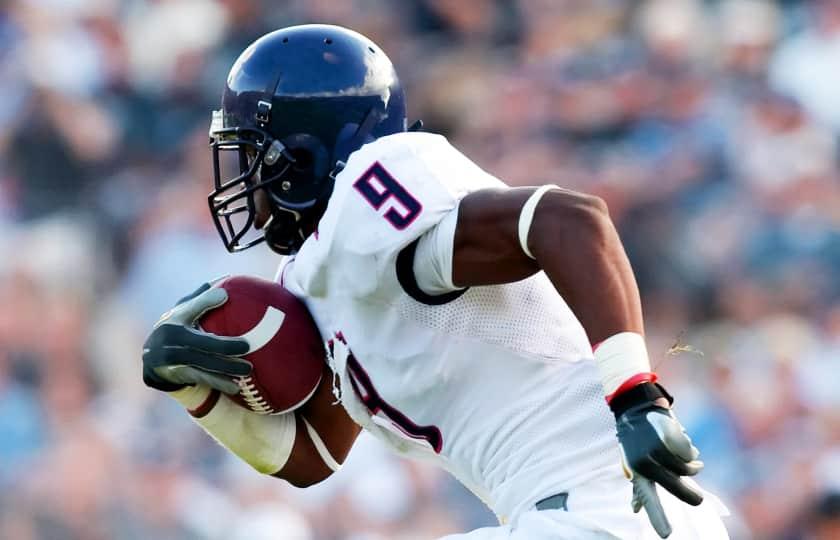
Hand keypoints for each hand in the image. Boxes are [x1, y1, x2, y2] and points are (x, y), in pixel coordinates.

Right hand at [142, 281, 251, 394]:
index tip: (226, 295)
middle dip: (225, 346)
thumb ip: (201, 299)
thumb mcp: (181, 311)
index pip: (192, 308)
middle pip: (202, 344)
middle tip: (248, 346)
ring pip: (203, 365)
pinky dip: (218, 383)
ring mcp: (173, 360)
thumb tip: (225, 282)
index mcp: (175, 321)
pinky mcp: (178, 375)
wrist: (151, 357)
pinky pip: (201, 379)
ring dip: (226, 369)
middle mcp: (171, 341)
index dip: (206, 301)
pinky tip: (235, 387)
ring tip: (248, 370)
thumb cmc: (175, 327)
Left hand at [613, 388, 703, 537]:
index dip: (657, 517)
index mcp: (637, 473)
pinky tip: (681, 440)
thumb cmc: (634, 440)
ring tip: (687, 460)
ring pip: (687, 468)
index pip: (648, 498)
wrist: (634, 407)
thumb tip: (634, 509)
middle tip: (700, 501)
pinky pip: (690, 452)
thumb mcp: (632, 463)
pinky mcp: (667, 436)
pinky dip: (690, 449)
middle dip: (692, 496)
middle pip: (678, 486)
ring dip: (691, 465)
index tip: (666, 536)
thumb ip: (638, 486)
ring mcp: (656, 449)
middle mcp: (645, 463)